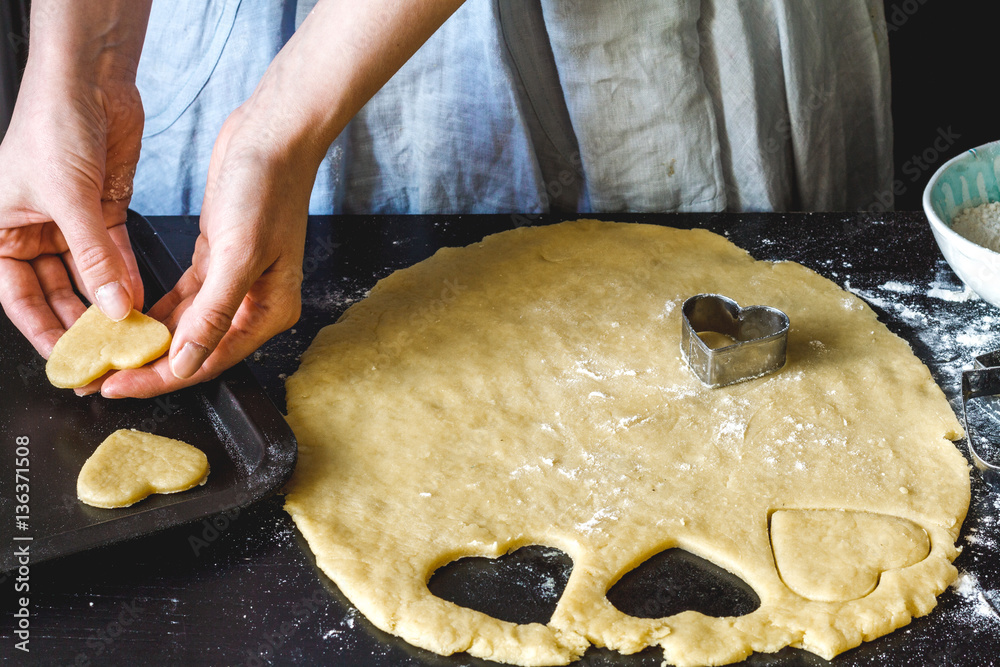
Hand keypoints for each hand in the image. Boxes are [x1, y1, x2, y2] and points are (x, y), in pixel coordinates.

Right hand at [0, 71, 144, 356]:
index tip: (71, 361)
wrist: (88, 81)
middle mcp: (31, 231)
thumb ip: (93, 258)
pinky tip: (139, 299)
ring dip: (109, 303)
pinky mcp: (102, 211)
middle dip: (81, 324)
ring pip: (88, 278)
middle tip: (107, 354)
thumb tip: (113, 307)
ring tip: (129, 333)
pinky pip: (113, 255)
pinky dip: (126, 276)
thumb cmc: (53, 126)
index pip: (18, 298)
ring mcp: (68, 223)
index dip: (43, 332)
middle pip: (55, 293)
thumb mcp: (69, 200)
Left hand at [98, 105, 310, 397]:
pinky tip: (129, 321)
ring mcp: (236, 282)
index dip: (161, 378)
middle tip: (103, 378)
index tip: (118, 387)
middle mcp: (255, 304)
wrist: (273, 136)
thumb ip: (212, 315)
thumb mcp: (238, 256)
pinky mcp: (217, 260)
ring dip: (150, 341)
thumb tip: (185, 364)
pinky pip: (184, 300)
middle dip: (150, 366)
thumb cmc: (268, 189)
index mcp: (270, 312)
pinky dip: (158, 312)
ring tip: (108, 355)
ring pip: (186, 326)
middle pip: (196, 349)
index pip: (208, 360)